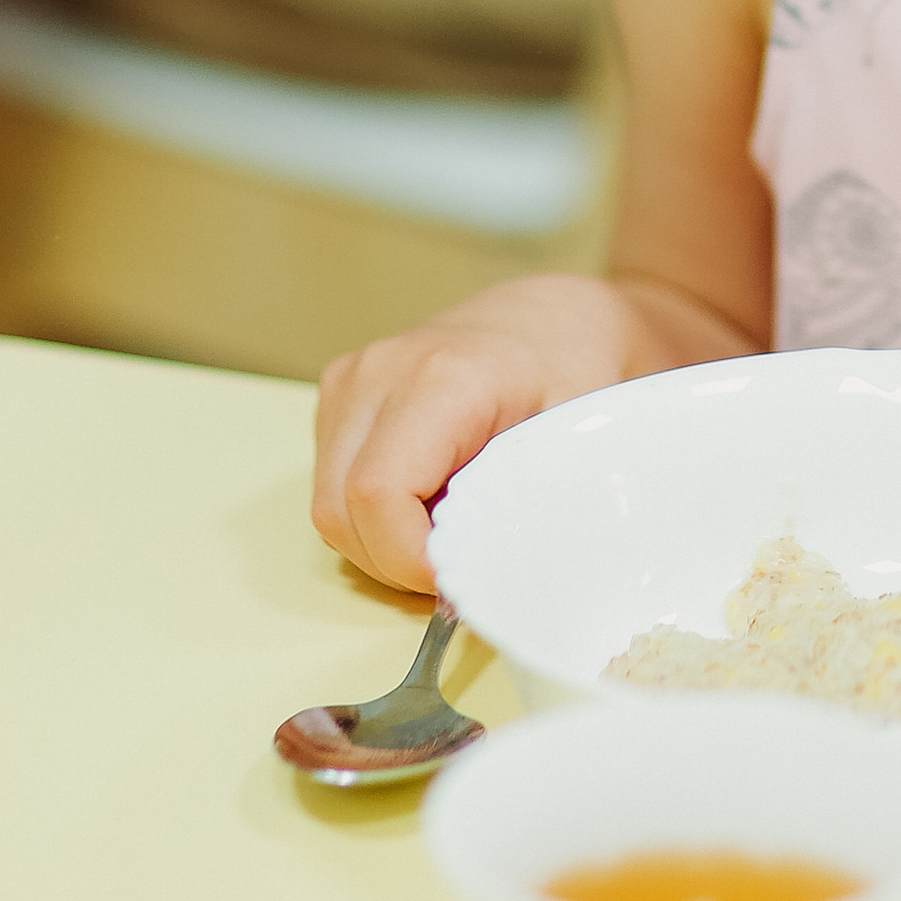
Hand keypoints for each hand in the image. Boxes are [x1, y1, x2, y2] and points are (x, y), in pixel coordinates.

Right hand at [311, 274, 642, 591]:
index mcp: (442, 379)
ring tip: (448, 525)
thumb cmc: (572, 368)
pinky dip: (370, 512)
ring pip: (328, 504)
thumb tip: (492, 585)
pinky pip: (332, 482)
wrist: (552, 315)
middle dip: (393, 560)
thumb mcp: (571, 441)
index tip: (454, 580)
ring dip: (379, 540)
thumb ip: (528, 508)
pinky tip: (427, 497)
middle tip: (457, 564)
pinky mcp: (340, 392)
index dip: (406, 557)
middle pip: (340, 510)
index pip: (379, 493)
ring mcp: (352, 378)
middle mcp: (380, 372)